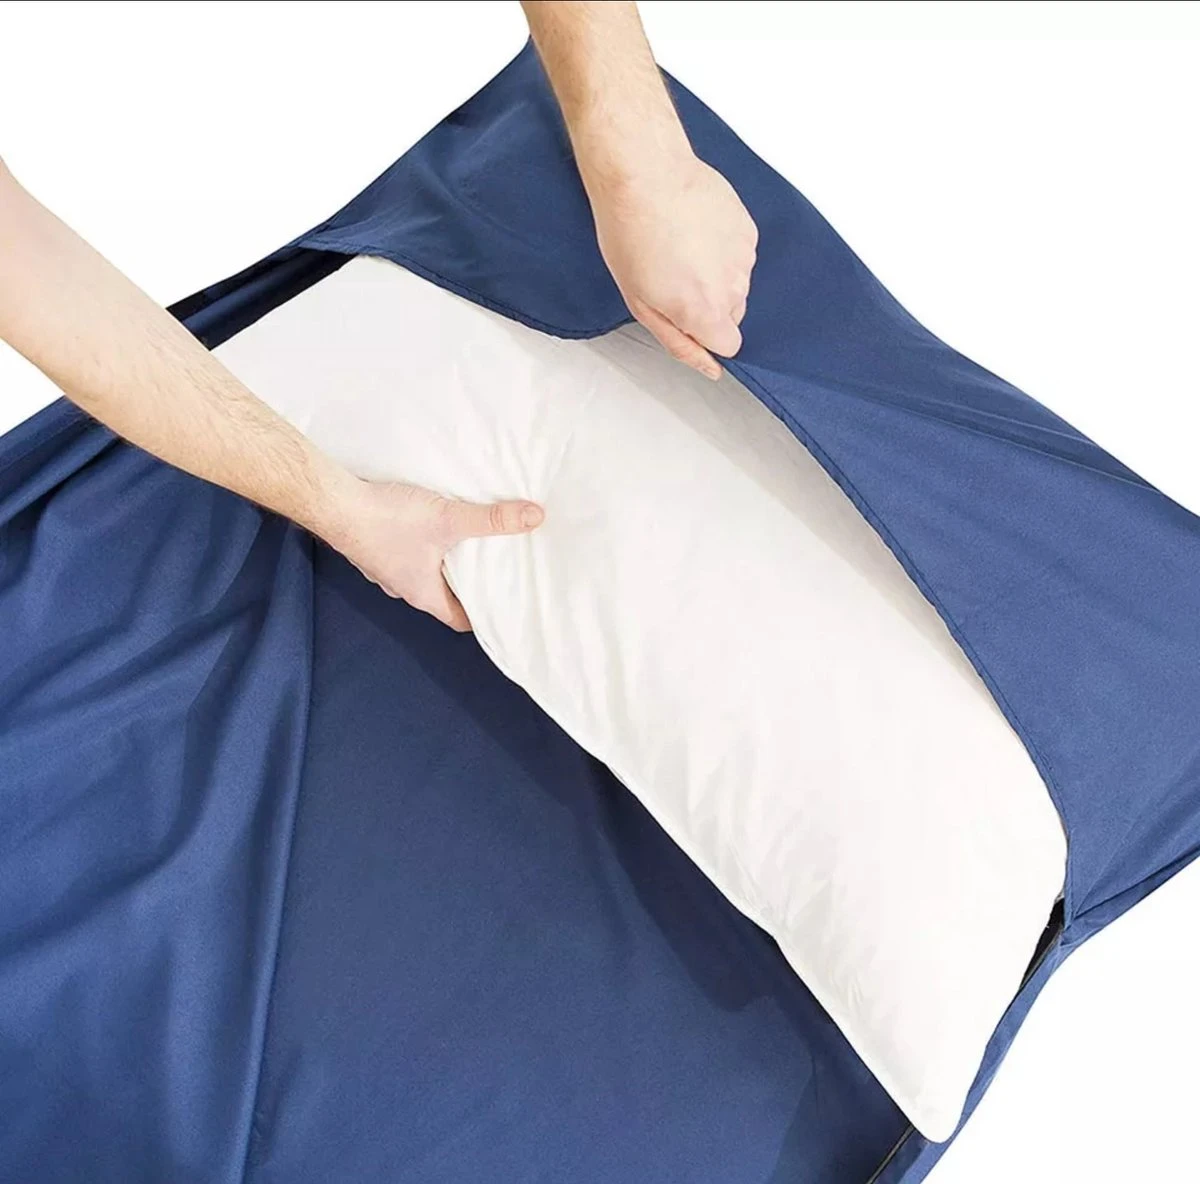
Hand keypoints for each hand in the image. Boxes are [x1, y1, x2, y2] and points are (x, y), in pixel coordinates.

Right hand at [320, 478, 543, 631]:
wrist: (333, 503)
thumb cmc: (388, 520)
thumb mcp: (449, 520)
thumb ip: (492, 519)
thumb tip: (534, 517)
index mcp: (424, 595)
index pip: (460, 619)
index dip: (483, 616)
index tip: (503, 605)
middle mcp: (403, 588)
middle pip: (443, 596)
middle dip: (468, 586)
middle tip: (496, 569)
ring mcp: (385, 569)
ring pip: (423, 573)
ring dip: (444, 564)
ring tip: (470, 545)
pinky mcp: (374, 546)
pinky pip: (405, 553)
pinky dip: (422, 546)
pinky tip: (431, 526)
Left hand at [588, 153, 757, 379]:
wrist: (644, 173)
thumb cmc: (630, 235)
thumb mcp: (641, 303)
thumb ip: (681, 343)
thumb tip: (711, 368)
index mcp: (705, 312)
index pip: (729, 346)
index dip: (705, 334)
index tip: (683, 314)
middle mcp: (733, 287)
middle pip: (732, 314)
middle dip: (707, 305)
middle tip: (672, 276)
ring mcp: (744, 256)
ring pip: (736, 283)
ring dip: (715, 274)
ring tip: (681, 248)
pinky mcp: (747, 228)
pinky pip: (740, 254)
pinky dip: (722, 249)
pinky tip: (695, 230)